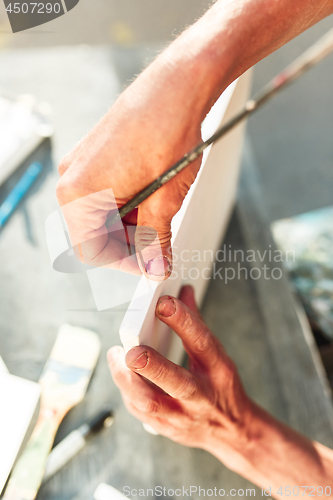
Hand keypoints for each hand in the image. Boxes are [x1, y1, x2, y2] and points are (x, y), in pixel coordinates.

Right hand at [55, 53, 204, 279]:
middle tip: (161, 243)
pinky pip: (105, 194)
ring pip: (102, 215)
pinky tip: (153, 196)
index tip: (151, 265)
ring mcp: (81, 166)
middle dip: (130, 242)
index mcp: (79, 195)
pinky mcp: (93, 157)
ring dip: (132, 223)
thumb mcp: (165, 199)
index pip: (92, 250)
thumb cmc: (168, 134)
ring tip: (162, 214)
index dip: (125, 264)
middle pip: (95, 233)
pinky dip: (128, 204)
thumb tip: (155, 268)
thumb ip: (155, 240)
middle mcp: (72, 180)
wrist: (175, 87)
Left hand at [108, 285, 254, 468]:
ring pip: (152, 404)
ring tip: (116, 356)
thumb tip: (183, 290)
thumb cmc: (221, 386)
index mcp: (218, 370)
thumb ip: (196, 323)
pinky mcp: (166, 429)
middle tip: (132, 350)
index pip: (202, 342)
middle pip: (178, 382)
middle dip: (152, 366)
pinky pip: (140, 412)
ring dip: (128, 381)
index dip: (183, 321)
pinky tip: (122, 373)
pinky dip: (127, 391)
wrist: (231, 433)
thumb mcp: (217, 354)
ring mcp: (183, 416)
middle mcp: (202, 395)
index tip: (163, 302)